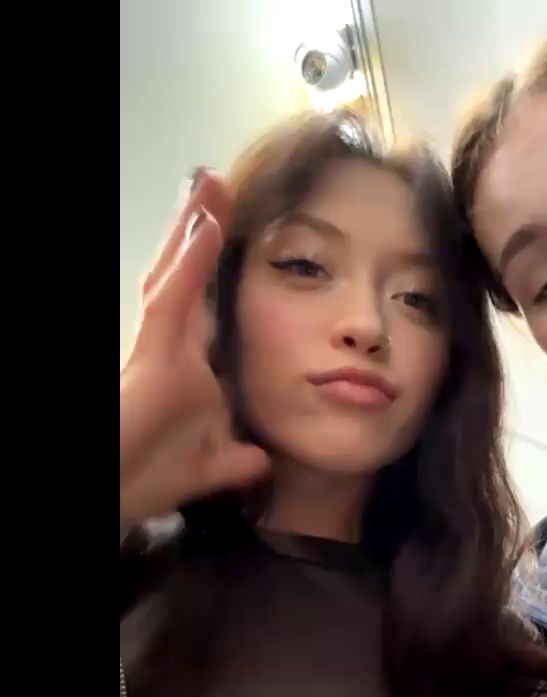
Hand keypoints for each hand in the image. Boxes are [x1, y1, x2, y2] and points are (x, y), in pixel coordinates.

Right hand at [120, 172, 269, 523]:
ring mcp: (160, 346)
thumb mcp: (212, 466)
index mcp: (189, 366)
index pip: (206, 304)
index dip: (214, 268)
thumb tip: (264, 460)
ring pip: (177, 274)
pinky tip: (204, 228)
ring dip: (193, 229)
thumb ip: (238, 460)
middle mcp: (172, 346)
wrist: (114, 494)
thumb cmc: (149, 478)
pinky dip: (190, 265)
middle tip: (216, 184)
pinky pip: (173, 300)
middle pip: (188, 275)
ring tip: (209, 185)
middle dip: (200, 229)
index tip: (229, 230)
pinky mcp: (151, 355)